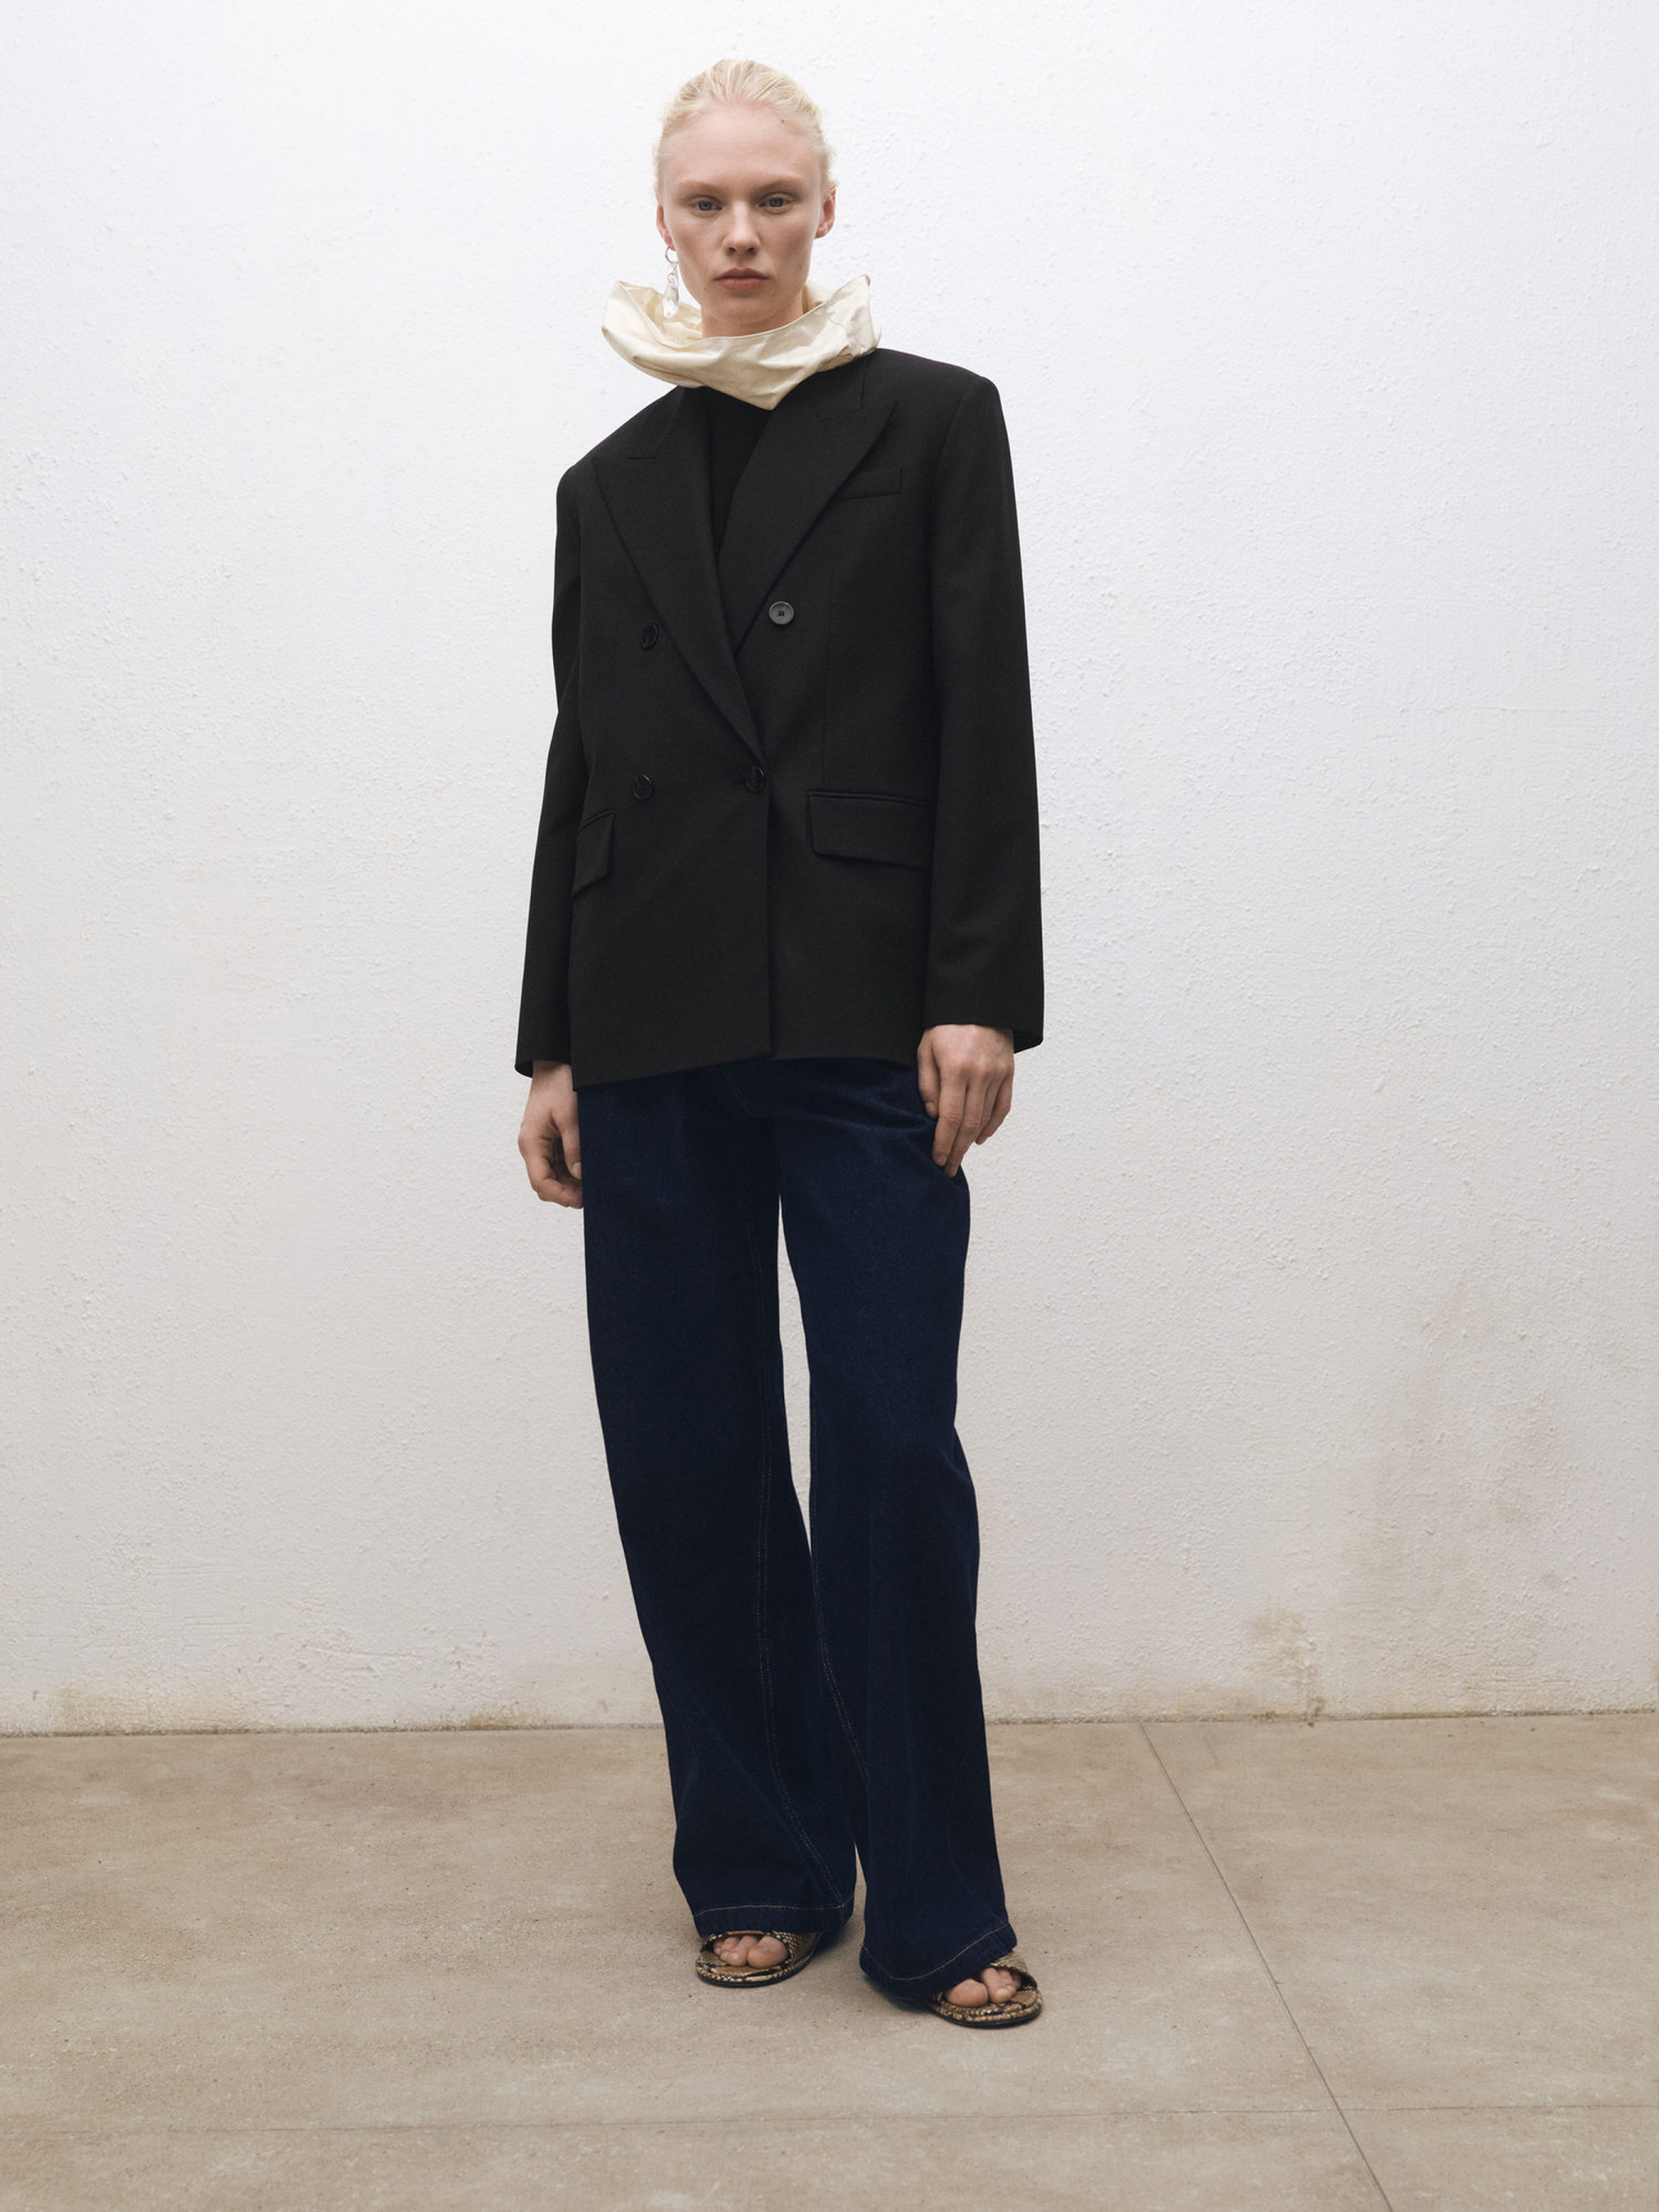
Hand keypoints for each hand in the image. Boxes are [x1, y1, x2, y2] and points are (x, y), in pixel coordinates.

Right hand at [519, 1060, 582, 1207]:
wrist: (554, 1063)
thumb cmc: (559, 1084)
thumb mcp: (570, 1116)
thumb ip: (574, 1147)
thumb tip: (580, 1175)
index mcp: (530, 1142)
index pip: (540, 1182)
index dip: (560, 1195)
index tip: (581, 1200)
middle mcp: (531, 1147)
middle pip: (544, 1183)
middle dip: (565, 1193)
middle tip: (591, 1195)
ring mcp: (539, 1145)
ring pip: (551, 1176)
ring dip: (569, 1184)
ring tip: (592, 1185)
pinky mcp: (549, 1140)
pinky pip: (556, 1164)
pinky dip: (570, 1172)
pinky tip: (587, 1172)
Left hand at [916, 1024, 1014, 1175]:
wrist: (979, 1000)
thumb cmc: (946, 1025)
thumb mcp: (926, 1049)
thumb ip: (928, 1084)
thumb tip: (933, 1115)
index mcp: (957, 1069)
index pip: (950, 1118)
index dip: (943, 1142)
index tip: (937, 1159)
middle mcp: (980, 1075)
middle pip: (969, 1124)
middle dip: (956, 1150)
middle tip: (948, 1168)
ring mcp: (998, 1074)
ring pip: (986, 1118)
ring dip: (972, 1141)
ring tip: (959, 1155)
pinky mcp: (1009, 1072)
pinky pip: (1003, 1106)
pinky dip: (992, 1125)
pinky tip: (980, 1137)